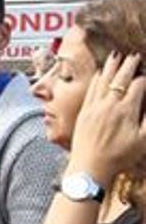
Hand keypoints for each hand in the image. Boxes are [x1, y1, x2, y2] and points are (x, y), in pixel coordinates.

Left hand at [69, 52, 145, 185]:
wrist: (89, 168)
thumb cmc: (119, 157)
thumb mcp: (143, 141)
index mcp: (126, 111)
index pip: (138, 86)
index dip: (145, 78)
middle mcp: (109, 105)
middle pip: (120, 79)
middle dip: (129, 65)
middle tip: (134, 55)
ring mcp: (94, 107)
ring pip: (104, 81)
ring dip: (111, 67)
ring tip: (117, 56)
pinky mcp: (84, 112)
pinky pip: (91, 90)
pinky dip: (97, 79)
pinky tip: (100, 73)